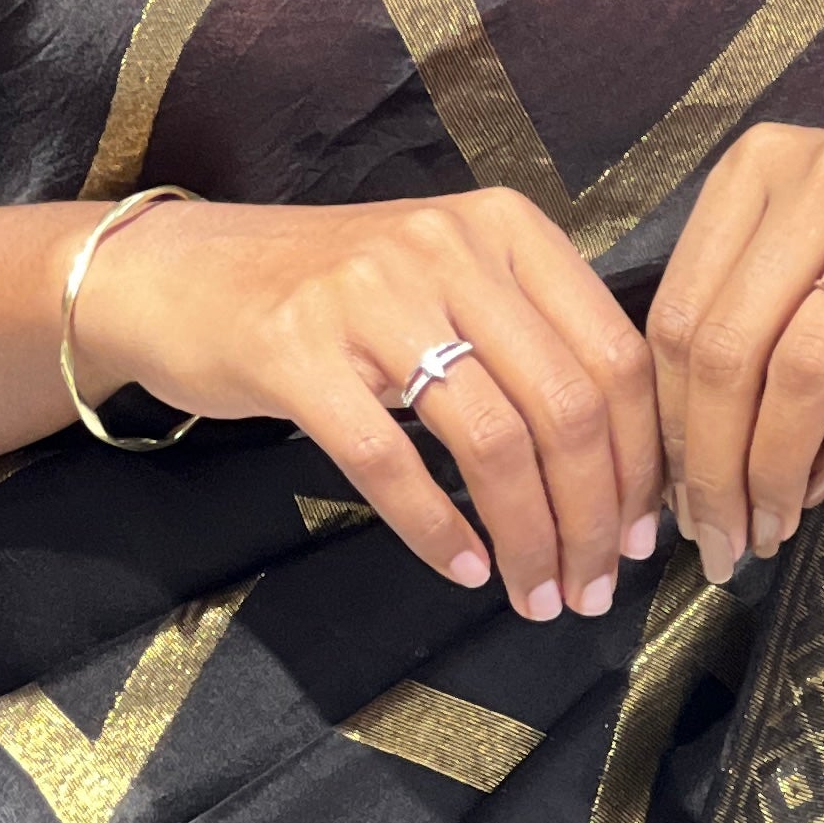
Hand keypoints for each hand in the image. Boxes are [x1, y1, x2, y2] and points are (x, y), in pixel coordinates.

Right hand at [72, 187, 663, 619]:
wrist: (178, 274)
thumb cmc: (331, 292)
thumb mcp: (447, 280)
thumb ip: (531, 338)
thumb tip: (624, 465)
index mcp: (504, 227)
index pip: (615, 353)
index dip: (642, 459)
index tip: (646, 534)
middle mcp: (446, 246)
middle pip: (566, 404)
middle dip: (596, 516)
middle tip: (595, 588)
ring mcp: (368, 295)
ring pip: (494, 439)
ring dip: (531, 537)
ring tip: (539, 595)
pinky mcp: (296, 352)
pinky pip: (390, 461)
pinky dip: (438, 530)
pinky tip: (463, 569)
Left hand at [645, 126, 823, 576]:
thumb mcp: (812, 231)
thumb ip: (739, 298)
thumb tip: (669, 442)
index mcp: (761, 163)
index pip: (679, 313)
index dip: (666, 423)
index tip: (673, 497)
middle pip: (729, 350)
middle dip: (712, 467)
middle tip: (719, 540)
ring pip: (802, 373)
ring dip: (777, 473)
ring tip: (773, 526)